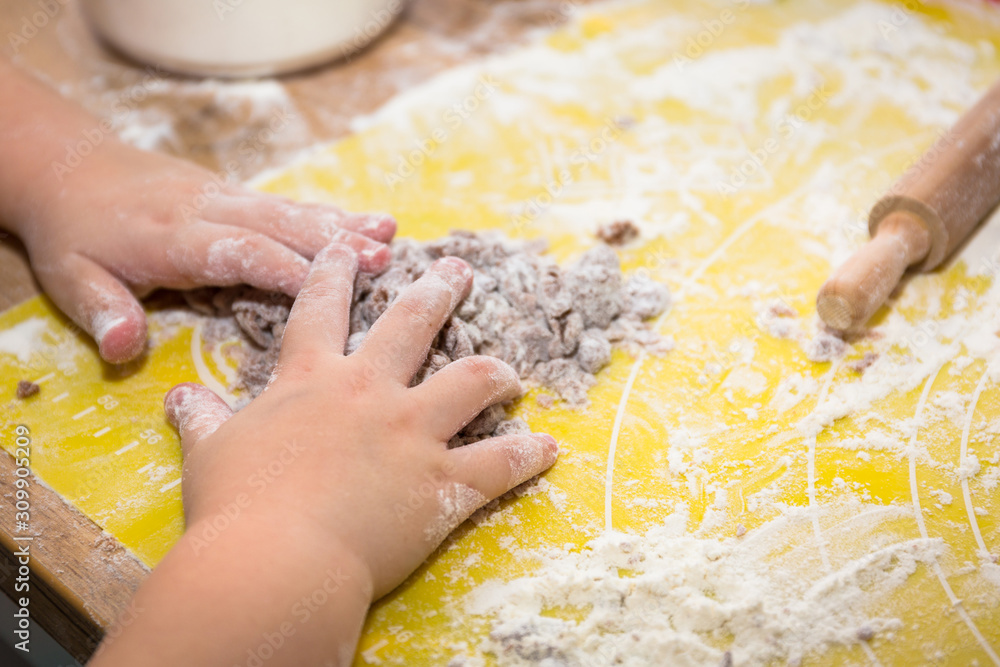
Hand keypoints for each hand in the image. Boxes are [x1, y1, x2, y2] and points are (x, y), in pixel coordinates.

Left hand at [16, 142, 394, 363]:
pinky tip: (367, 220)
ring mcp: (225, 197)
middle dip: (334, 243)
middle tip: (384, 259)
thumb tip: (124, 349)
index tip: (333, 289)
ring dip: (342, 224)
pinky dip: (329, 213)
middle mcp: (208, 210)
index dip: (285, 269)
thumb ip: (103, 312)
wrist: (69, 166)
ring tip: (390, 234)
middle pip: (279, 225)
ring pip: (290, 210)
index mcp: (172, 237)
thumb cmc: (74, 233)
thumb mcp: (69, 277)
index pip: (237, 251)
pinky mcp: (235, 194)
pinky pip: (287, 204)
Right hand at [166, 244, 557, 598]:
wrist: (273, 561)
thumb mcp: (209, 453)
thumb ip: (201, 418)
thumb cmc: (235, 506)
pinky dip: (528, 455)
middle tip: (458, 269)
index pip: (321, 307)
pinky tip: (549, 448)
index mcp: (312, 379)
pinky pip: (499, 462)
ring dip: (495, 372)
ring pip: (471, 381)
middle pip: (411, 323)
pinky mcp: (441, 480)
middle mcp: (369, 391)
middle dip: (437, 290)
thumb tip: (177, 396)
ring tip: (510, 370)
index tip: (349, 243)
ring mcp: (412, 433)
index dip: (334, 270)